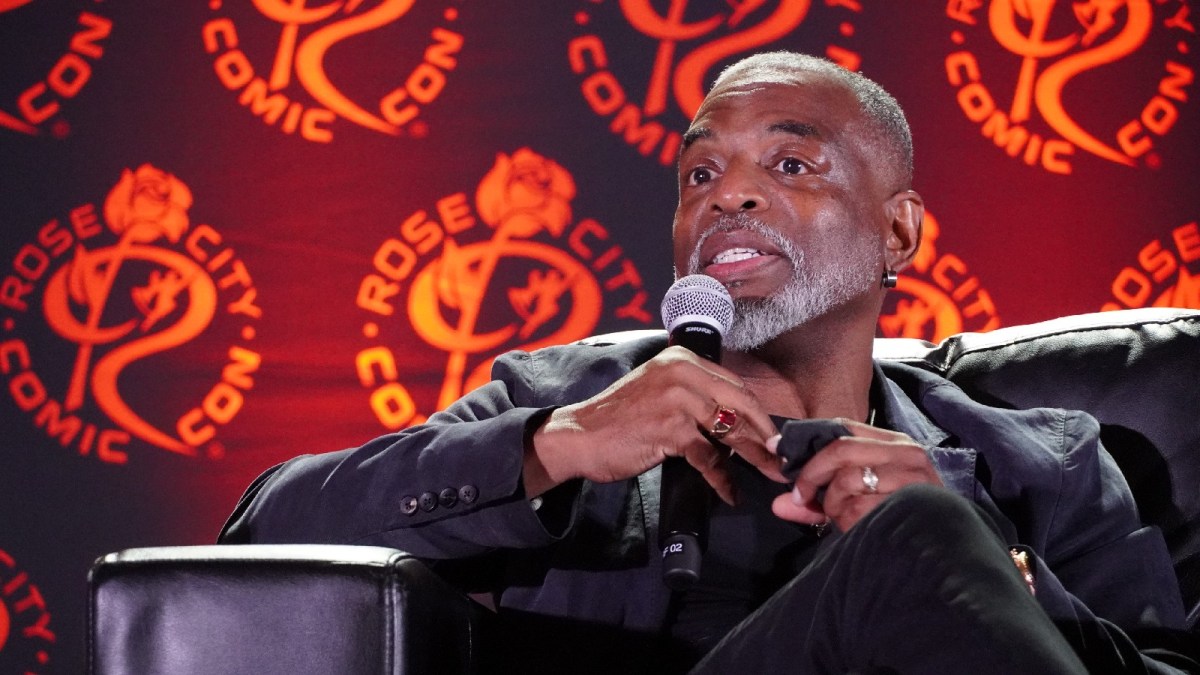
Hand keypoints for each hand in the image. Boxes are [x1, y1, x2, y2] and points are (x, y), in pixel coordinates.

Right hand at [527, 346, 783, 502]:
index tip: (773, 435)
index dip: (758, 413)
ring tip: (770, 474)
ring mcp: (677, 399)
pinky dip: (722, 478)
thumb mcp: (660, 393)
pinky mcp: (670, 428)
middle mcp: (682, 372)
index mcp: (682, 360)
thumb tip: (737, 423)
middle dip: (766, 434)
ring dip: (754, 457)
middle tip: (782, 458)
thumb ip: (694, 397)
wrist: (580, 435)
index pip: (734, 385)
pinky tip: (729, 492)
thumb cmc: (620, 419)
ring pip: (729, 431)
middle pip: (740, 404)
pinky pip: (708, 457)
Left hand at [770, 419, 942, 531]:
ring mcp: (911, 478)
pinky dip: (848, 523)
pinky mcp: (911, 504)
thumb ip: (818, 500)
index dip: (805, 438)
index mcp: (894, 443)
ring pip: (847, 480)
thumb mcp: (859, 499)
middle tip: (801, 496)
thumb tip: (779, 504)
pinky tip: (861, 529)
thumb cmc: (898, 518)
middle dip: (811, 474)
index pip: (843, 427)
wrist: (948, 548)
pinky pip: (858, 509)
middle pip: (840, 449)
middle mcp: (906, 454)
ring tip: (845, 518)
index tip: (777, 451)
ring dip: (834, 505)